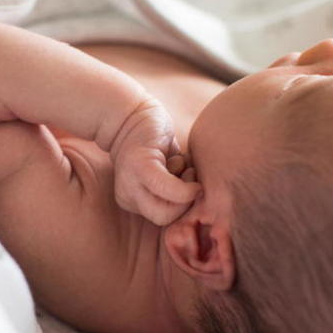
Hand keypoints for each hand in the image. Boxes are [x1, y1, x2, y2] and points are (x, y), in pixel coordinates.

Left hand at [110, 97, 200, 224]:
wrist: (130, 112)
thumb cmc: (155, 141)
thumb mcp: (168, 171)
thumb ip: (180, 188)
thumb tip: (204, 203)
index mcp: (134, 201)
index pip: (165, 220)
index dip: (183, 203)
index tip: (185, 180)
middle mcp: (128, 197)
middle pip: (165, 219)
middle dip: (184, 201)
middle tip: (186, 174)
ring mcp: (131, 183)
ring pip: (167, 210)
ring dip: (185, 189)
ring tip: (180, 164)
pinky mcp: (140, 166)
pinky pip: (167, 187)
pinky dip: (183, 184)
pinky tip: (184, 164)